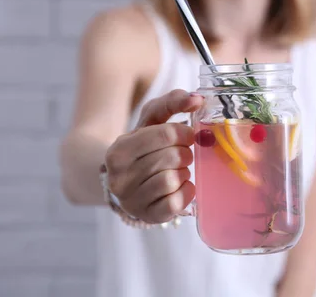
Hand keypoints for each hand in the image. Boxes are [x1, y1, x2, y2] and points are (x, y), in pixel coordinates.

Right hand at [104, 89, 203, 223]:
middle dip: (184, 153)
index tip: (187, 135)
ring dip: (183, 172)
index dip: (184, 133)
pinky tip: (180, 185)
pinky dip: (186, 191)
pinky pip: (176, 203)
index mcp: (118, 150)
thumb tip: (197, 98)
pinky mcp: (148, 216)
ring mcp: (131, 201)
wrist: (124, 179)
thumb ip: (172, 102)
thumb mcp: (151, 119)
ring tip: (177, 170)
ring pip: (173, 180)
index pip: (165, 134)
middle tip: (182, 154)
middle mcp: (119, 178)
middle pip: (172, 158)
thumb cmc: (143, 145)